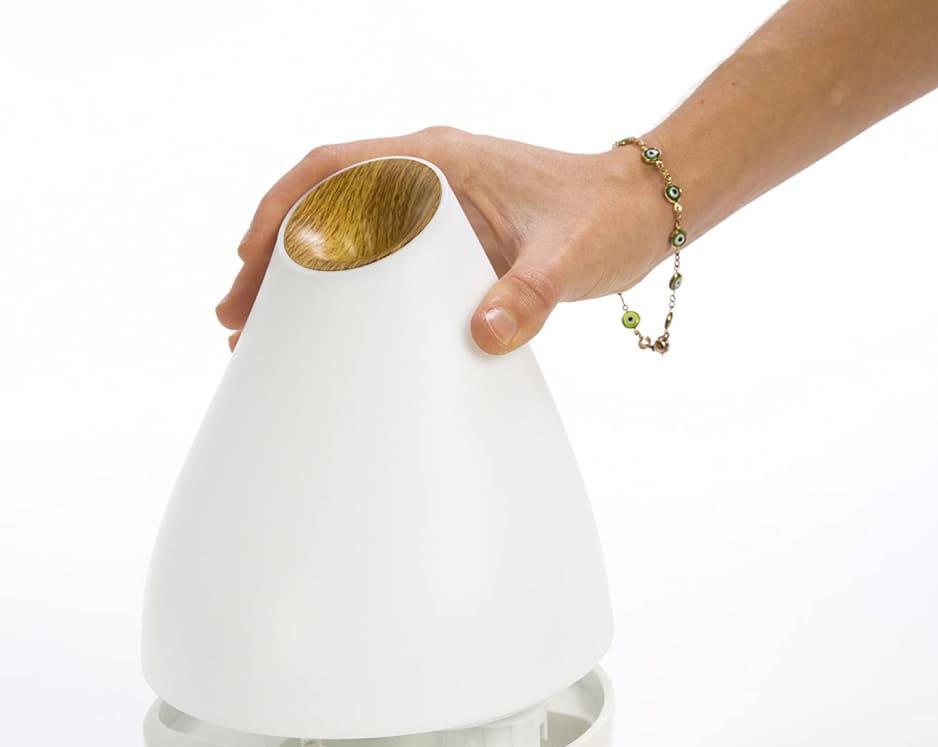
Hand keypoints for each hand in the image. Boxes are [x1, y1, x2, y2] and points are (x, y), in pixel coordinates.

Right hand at [216, 127, 669, 353]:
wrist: (641, 211)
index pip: (333, 170)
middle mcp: (427, 175)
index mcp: (439, 160)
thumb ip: (530, 295)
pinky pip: (378, 254)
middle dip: (274, 259)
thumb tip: (481, 335)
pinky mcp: (449, 238)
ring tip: (264, 334)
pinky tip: (329, 327)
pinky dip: (344, 286)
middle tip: (237, 320)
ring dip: (302, 277)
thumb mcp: (570, 258)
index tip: (248, 263)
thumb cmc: (606, 219)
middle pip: (323, 204)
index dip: (281, 212)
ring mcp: (436, 206)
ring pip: (345, 231)